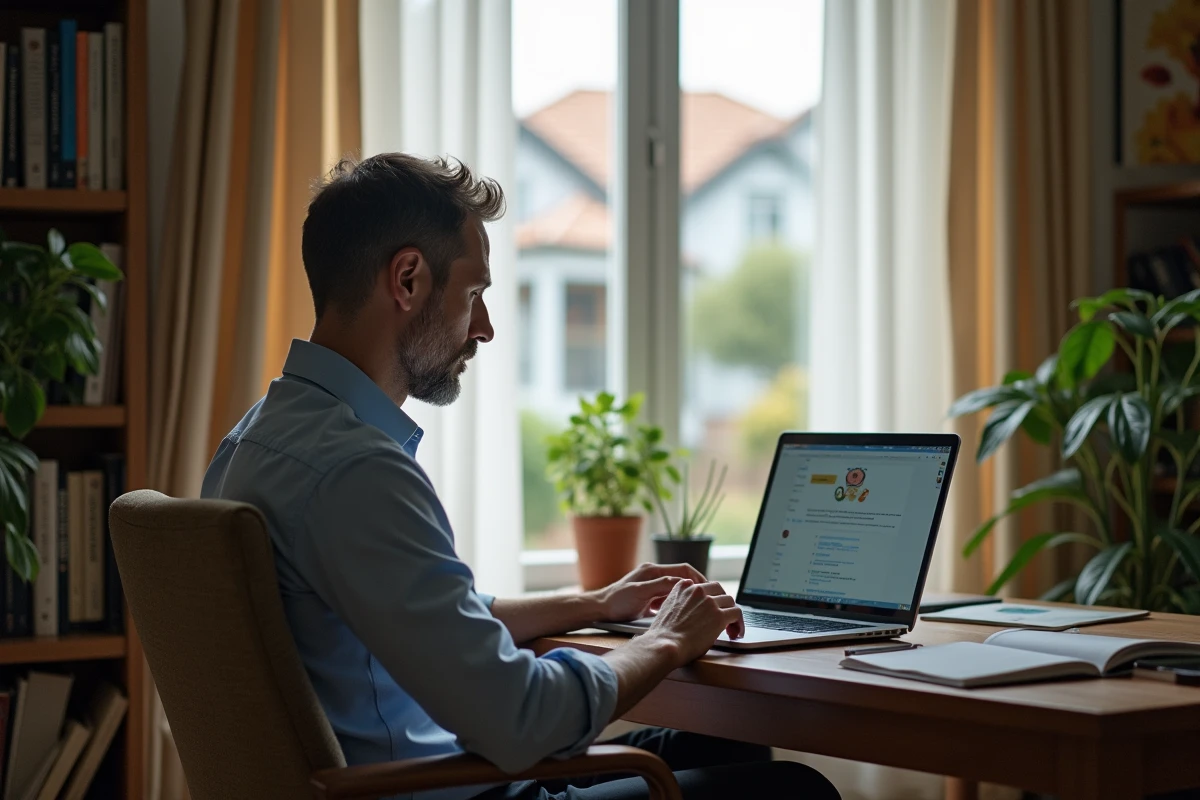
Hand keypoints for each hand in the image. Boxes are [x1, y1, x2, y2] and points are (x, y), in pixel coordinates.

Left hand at [591, 562, 706, 622]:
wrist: (600, 609)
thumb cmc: (616, 601)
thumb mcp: (640, 592)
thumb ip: (660, 586)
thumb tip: (682, 583)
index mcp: (652, 571)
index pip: (683, 569)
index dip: (698, 578)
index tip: (709, 589)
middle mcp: (653, 575)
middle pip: (681, 578)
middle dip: (696, 588)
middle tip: (708, 599)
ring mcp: (651, 586)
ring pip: (676, 589)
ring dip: (686, 596)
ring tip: (698, 606)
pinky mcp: (648, 597)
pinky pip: (668, 597)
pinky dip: (676, 603)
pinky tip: (680, 612)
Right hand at [645, 580, 743, 665]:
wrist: (664, 644)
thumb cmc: (663, 634)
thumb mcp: (668, 609)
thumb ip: (682, 603)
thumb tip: (694, 612)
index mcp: (683, 587)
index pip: (704, 587)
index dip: (710, 599)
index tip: (711, 609)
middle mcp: (697, 590)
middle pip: (719, 590)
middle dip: (722, 603)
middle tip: (724, 617)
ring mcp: (709, 602)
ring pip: (730, 601)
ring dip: (731, 614)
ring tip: (731, 629)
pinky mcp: (719, 616)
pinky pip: (737, 613)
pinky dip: (739, 623)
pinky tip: (736, 633)